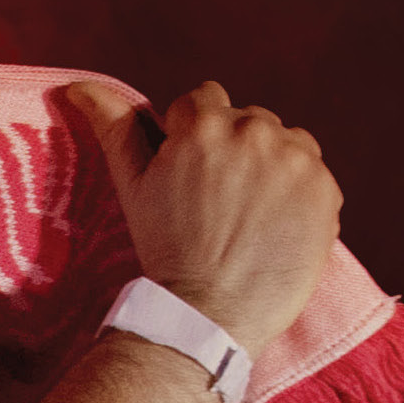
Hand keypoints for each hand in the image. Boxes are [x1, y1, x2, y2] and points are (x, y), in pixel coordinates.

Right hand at [59, 79, 341, 349]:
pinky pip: (312, 172)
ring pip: (283, 141)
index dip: (190, 135)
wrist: (210, 316)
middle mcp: (255, 131)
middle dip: (233, 148)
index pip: (202, 99)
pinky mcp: (326, 187)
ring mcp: (296, 159)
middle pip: (247, 118)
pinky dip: (296, 193)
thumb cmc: (165, 252)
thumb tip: (77, 86)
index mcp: (204, 125)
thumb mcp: (132, 187)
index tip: (188, 175)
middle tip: (218, 201)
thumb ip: (114, 127)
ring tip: (248, 214)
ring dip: (269, 164)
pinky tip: (273, 225)